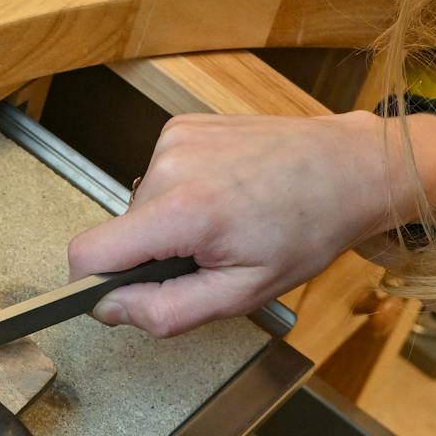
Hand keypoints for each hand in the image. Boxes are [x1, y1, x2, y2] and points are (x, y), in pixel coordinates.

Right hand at [68, 110, 435, 336]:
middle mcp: (169, 164)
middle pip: (119, 234)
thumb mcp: (242, 293)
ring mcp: (174, 138)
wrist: (348, 168)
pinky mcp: (182, 125)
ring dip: (172, 226)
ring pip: (140, 208)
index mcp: (182, 211)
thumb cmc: (307, 230)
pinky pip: (160, 178)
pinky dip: (184, 195)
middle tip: (214, 256)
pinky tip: (227, 196)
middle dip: (154, 256)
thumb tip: (109, 308)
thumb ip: (166, 310)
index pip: (87, 253)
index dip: (98, 285)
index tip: (135, 294)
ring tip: (228, 223)